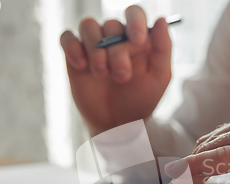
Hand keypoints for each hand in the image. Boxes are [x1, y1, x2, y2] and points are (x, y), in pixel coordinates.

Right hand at [60, 6, 171, 135]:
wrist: (117, 124)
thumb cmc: (140, 100)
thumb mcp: (159, 78)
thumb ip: (163, 48)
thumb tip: (161, 19)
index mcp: (137, 39)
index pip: (134, 13)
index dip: (135, 21)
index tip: (137, 40)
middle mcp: (115, 38)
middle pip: (112, 25)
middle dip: (117, 52)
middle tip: (122, 76)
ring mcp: (93, 45)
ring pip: (88, 25)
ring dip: (95, 48)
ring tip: (102, 73)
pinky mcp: (74, 56)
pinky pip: (67, 38)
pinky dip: (72, 47)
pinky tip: (81, 65)